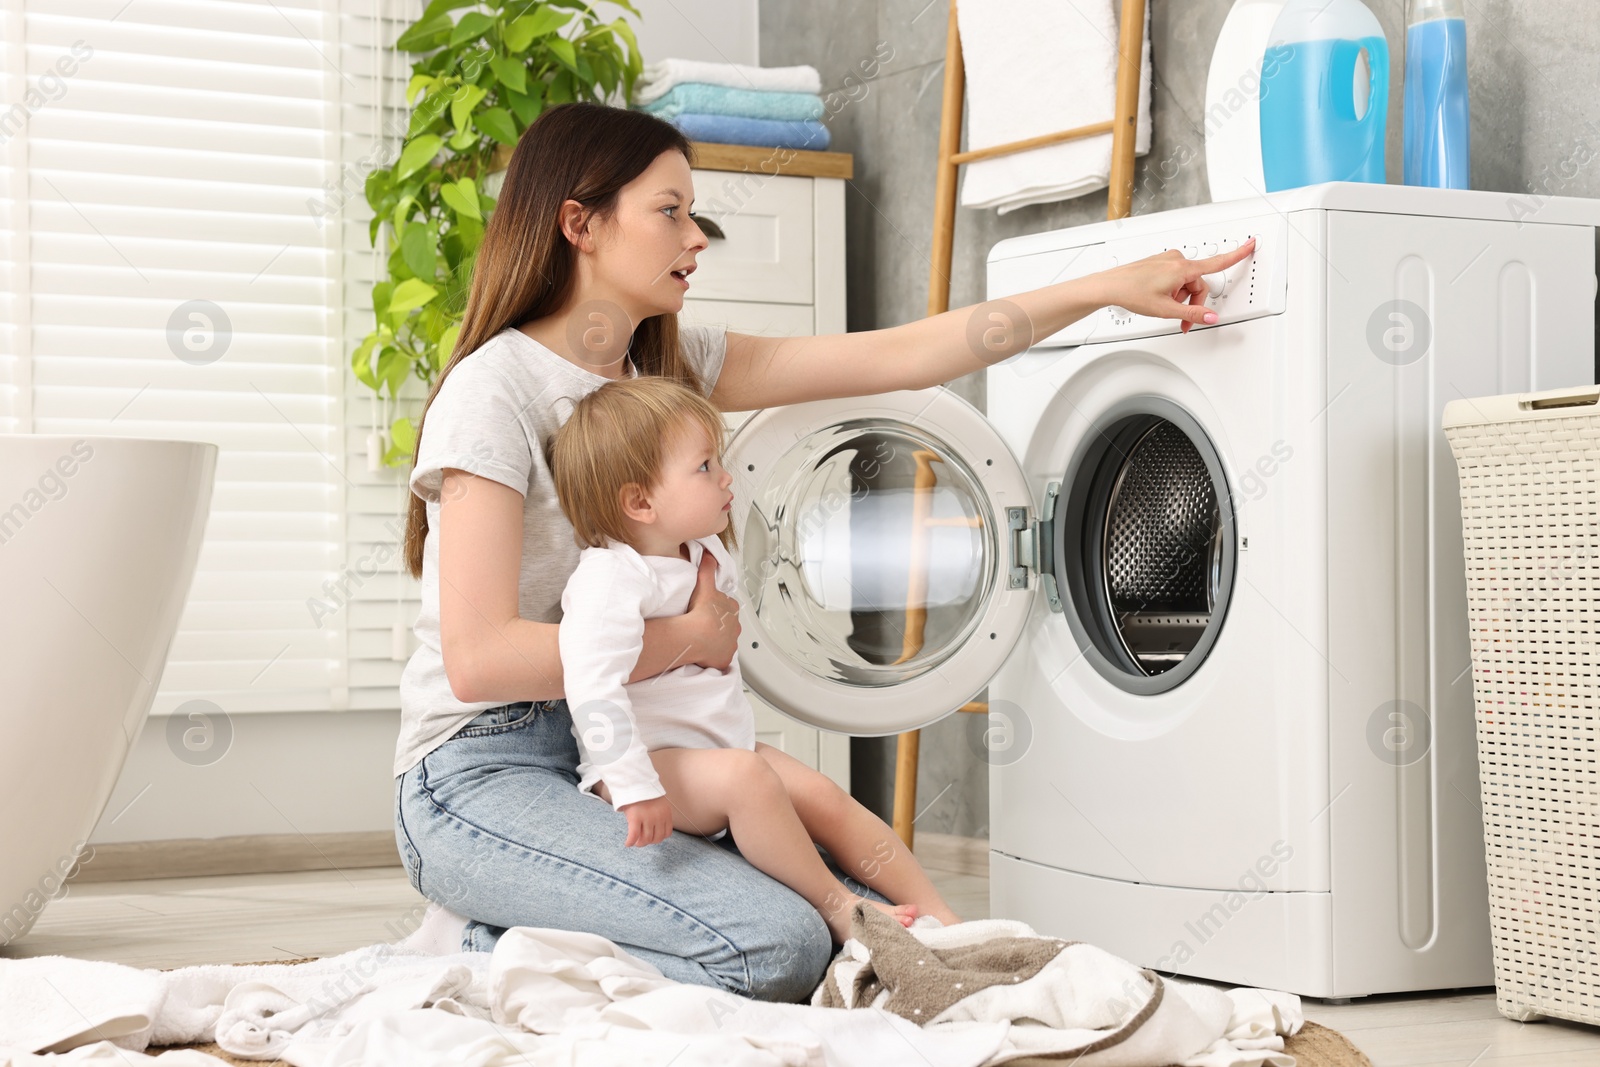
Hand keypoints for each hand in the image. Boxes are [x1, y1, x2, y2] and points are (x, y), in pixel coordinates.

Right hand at [621, 795, 672, 846]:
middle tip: (641, 839)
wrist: (635, 782)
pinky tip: (627, 843)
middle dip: (649, 841)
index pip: (666, 834)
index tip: (652, 837)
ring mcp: (648, 818)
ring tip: (635, 842)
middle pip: (656, 839)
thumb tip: (654, 831)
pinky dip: (630, 841)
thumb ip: (659, 816)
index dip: (658, 838)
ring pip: (646, 839)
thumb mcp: (659, 804)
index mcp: (666, 814)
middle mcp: (659, 817)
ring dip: (639, 843)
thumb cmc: (645, 793)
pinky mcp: (635, 818)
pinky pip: (634, 835)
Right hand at [684, 550, 738, 670]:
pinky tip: (705, 654)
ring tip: (703, 640)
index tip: (708, 610)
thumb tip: (709, 555)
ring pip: (725, 641)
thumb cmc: (701, 611)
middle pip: (728, 625)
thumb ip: (707, 568)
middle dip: (719, 625)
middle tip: (704, 625)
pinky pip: (720, 657)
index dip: (718, 608)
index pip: (728, 607)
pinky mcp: (724, 658)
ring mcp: (730, 644)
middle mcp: (735, 627)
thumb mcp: (705, 584)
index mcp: (732, 609)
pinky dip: (714, 656)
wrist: (697, 634)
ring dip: (716, 641)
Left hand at [1094, 237, 1255, 334]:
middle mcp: (1177, 260)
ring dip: (1181, 298)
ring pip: (1187, 283)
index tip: (1251, 244)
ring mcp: (1168, 260)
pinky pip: (1176, 278)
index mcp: (1182, 268)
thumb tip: (1210, 318)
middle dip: (1193, 303)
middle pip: (1199, 284)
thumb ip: (1192, 315)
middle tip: (1182, 321)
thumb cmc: (1132, 292)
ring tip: (1164, 306)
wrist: (1110, 285)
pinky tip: (1159, 297)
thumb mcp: (1166, 309)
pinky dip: (1173, 290)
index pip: (1218, 262)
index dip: (1238, 254)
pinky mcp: (1161, 263)